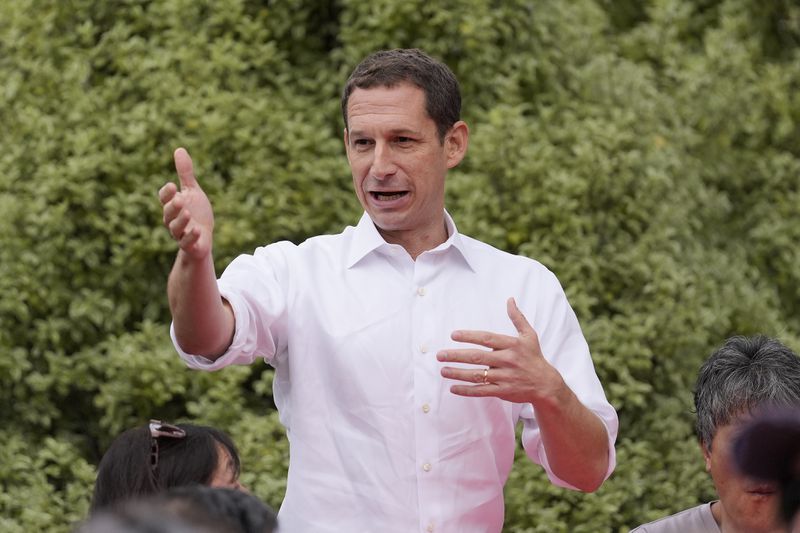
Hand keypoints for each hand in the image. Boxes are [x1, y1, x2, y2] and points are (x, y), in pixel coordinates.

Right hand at [158, 148, 214, 259]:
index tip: (172, 185)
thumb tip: (179, 149)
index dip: (166, 193)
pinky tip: (196, 230)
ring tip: (187, 213)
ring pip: (175, 228)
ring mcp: (180, 234)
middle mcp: (173, 220)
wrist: (204, 238)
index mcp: (172, 205)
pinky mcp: (190, 245)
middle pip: (168, 213)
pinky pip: (186, 242)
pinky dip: (190, 237)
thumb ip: (185, 173)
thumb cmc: (196, 213)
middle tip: (180, 199)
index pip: (164, 198)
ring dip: (181, 221)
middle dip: (173, 206)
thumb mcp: (192, 191)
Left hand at [437, 297, 566, 403]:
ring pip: (478, 375)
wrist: (546, 384)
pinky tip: (453, 388)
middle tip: (440, 355)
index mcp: (512, 345)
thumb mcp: (529, 335)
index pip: (487, 338)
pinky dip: (467, 390)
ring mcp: (505, 377)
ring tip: (443, 370)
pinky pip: (482, 391)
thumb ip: (517, 317)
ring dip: (458, 373)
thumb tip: (510, 299)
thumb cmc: (534, 357)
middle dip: (457, 356)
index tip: (453, 335)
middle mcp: (507, 360)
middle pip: (478, 357)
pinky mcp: (503, 391)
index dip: (470, 336)